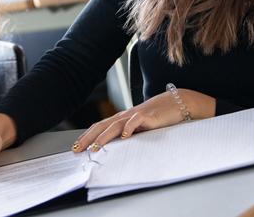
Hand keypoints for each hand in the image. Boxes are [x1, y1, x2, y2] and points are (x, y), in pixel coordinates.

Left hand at [72, 89, 215, 152]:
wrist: (177, 103)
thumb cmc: (158, 117)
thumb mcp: (140, 128)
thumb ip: (129, 135)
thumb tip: (116, 148)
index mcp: (122, 119)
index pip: (100, 127)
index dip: (87, 136)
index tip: (76, 147)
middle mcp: (125, 116)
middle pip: (102, 126)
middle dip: (89, 138)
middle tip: (78, 149)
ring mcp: (135, 114)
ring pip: (115, 125)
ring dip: (104, 137)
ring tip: (95, 147)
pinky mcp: (148, 116)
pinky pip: (136, 121)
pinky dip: (129, 128)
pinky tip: (124, 136)